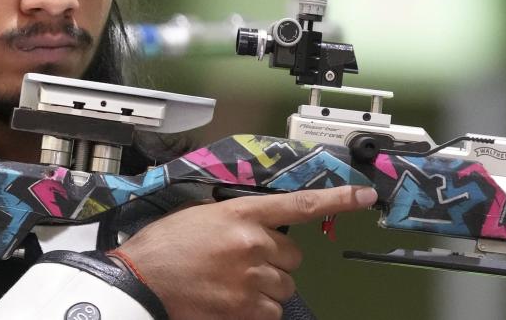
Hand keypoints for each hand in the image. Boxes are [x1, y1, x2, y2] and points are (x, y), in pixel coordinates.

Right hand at [115, 185, 376, 319]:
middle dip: (274, 262)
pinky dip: (257, 310)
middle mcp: (251, 243)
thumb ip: (239, 220)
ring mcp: (250, 278)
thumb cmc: (166, 246)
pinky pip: (272, 312)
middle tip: (244, 264)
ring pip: (284, 287)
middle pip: (293, 257)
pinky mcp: (245, 309)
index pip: (298, 205)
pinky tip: (232, 301)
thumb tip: (264, 230)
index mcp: (241, 214)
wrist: (142, 279)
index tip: (363, 197)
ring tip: (233, 284)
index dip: (336, 200)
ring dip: (266, 288)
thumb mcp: (203, 216)